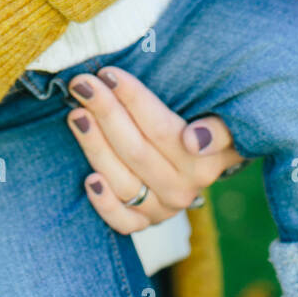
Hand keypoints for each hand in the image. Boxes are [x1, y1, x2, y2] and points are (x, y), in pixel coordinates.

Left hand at [65, 67, 244, 231]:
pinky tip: (88, 179)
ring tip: (76, 115)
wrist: (203, 162)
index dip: (133, 99)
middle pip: (135, 150)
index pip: (160, 128)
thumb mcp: (221, 120)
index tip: (109, 74)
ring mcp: (163, 209)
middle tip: (82, 84)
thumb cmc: (203, 125)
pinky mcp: (145, 222)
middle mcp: (183, 189)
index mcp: (203, 162)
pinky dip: (104, 203)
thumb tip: (194, 140)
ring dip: (95, 146)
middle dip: (106, 112)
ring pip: (123, 180)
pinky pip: (123, 221)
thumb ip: (216, 129)